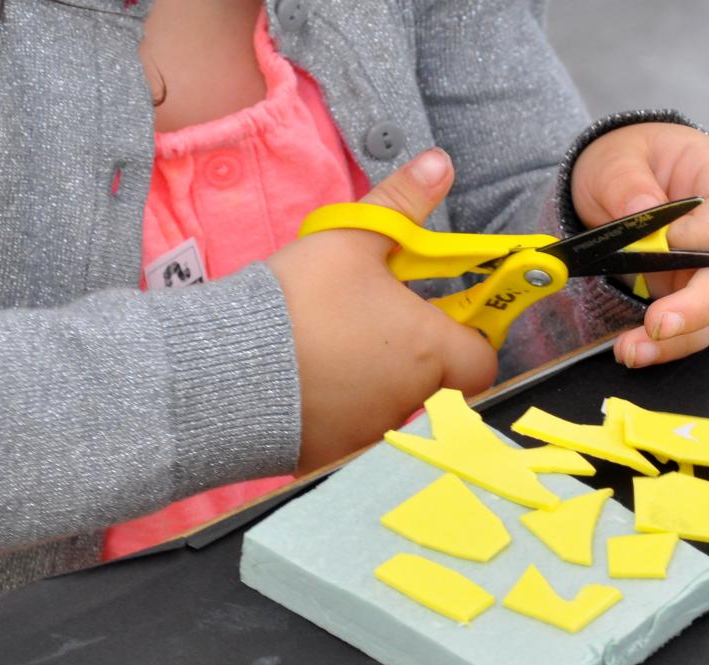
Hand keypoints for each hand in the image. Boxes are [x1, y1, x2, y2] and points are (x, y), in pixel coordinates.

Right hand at [266, 148, 497, 471]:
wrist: (227, 370)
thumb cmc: (300, 301)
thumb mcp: (351, 239)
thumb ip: (401, 203)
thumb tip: (440, 162)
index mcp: (430, 350)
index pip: (481, 359)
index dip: (468, 336)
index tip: (439, 315)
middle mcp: (413, 401)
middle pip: (440, 385)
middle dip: (419, 358)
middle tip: (378, 326)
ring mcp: (373, 435)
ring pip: (395, 409)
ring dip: (380, 384)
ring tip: (336, 353)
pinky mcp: (333, 458)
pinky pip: (353, 435)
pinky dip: (341, 414)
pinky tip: (310, 387)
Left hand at [571, 122, 708, 367]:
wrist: (629, 183)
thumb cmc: (635, 162)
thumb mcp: (619, 157)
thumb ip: (626, 181)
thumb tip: (641, 211)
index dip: (705, 235)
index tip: (663, 242)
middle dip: (697, 308)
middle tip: (657, 325)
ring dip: (678, 339)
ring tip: (632, 350)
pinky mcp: (706, 299)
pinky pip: (697, 328)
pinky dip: (667, 345)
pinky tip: (636, 350)